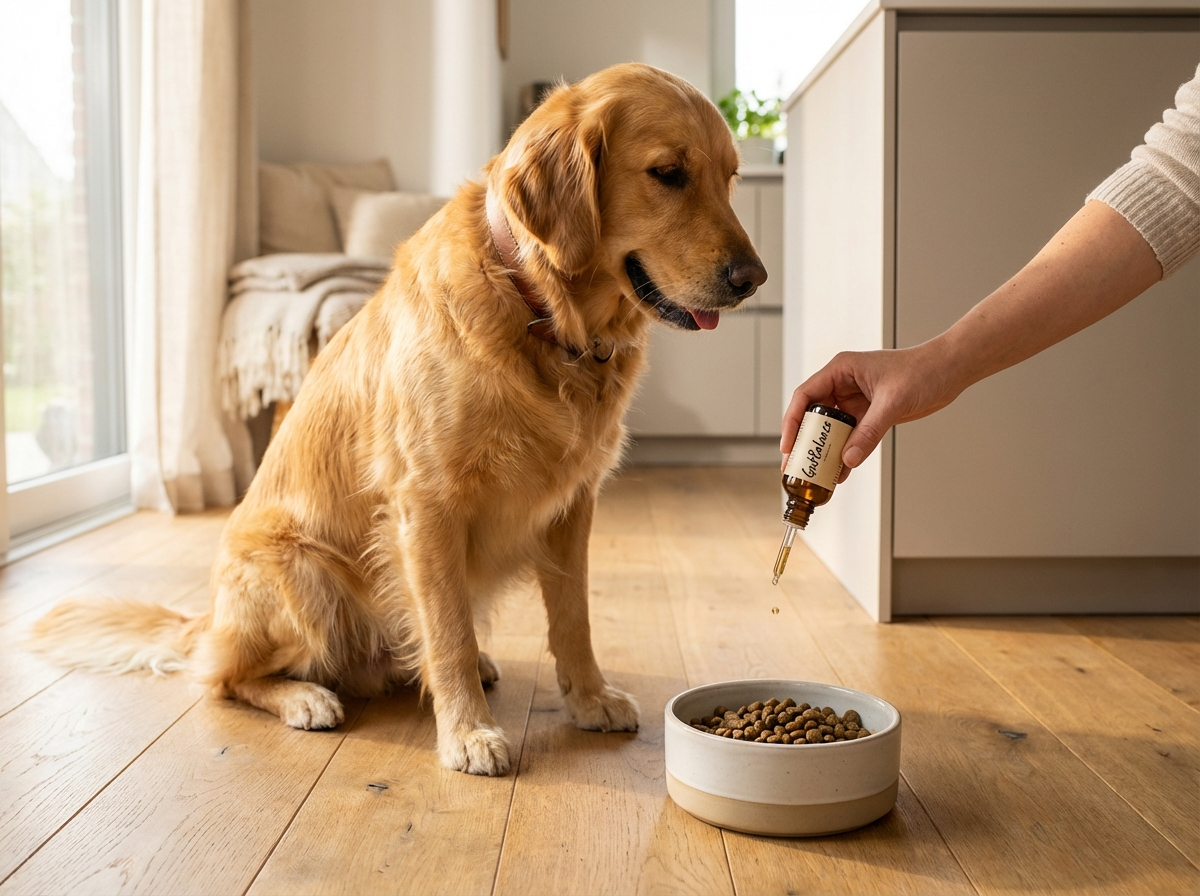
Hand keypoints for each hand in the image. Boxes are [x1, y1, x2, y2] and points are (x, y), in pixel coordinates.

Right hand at [780, 344, 962, 481]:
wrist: (950, 371)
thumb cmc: (923, 370)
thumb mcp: (893, 401)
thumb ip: (869, 431)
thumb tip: (849, 458)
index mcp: (841, 370)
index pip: (805, 396)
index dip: (793, 421)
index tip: (789, 445)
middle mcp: (843, 385)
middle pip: (813, 415)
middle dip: (805, 441)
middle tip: (796, 465)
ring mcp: (855, 401)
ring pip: (831, 429)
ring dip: (824, 450)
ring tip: (815, 473)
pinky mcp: (868, 415)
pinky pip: (850, 437)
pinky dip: (845, 453)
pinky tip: (841, 471)